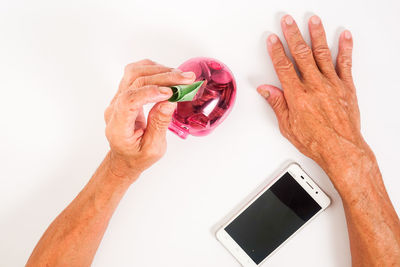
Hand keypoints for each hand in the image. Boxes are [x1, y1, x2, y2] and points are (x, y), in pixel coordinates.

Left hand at [104, 59, 195, 181]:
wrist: (125, 157)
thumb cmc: (138, 156)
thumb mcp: (153, 148)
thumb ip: (159, 124)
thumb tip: (169, 102)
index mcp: (119, 127)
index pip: (129, 101)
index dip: (149, 92)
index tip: (170, 93)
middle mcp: (114, 109)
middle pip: (134, 82)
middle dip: (163, 78)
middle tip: (186, 79)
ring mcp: (117, 99)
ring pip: (134, 73)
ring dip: (159, 70)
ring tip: (180, 76)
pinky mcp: (124, 93)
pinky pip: (134, 73)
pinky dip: (152, 70)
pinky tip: (167, 74)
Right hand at [257, 15, 370, 183]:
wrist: (341, 149)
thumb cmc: (316, 141)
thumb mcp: (288, 126)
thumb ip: (277, 104)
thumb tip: (266, 90)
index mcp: (298, 96)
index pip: (283, 67)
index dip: (276, 51)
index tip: (273, 39)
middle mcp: (315, 86)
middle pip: (301, 54)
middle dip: (293, 35)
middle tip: (288, 22)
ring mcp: (332, 84)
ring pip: (322, 54)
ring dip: (316, 35)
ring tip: (313, 21)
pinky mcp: (346, 87)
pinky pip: (345, 63)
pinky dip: (345, 48)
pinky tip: (344, 37)